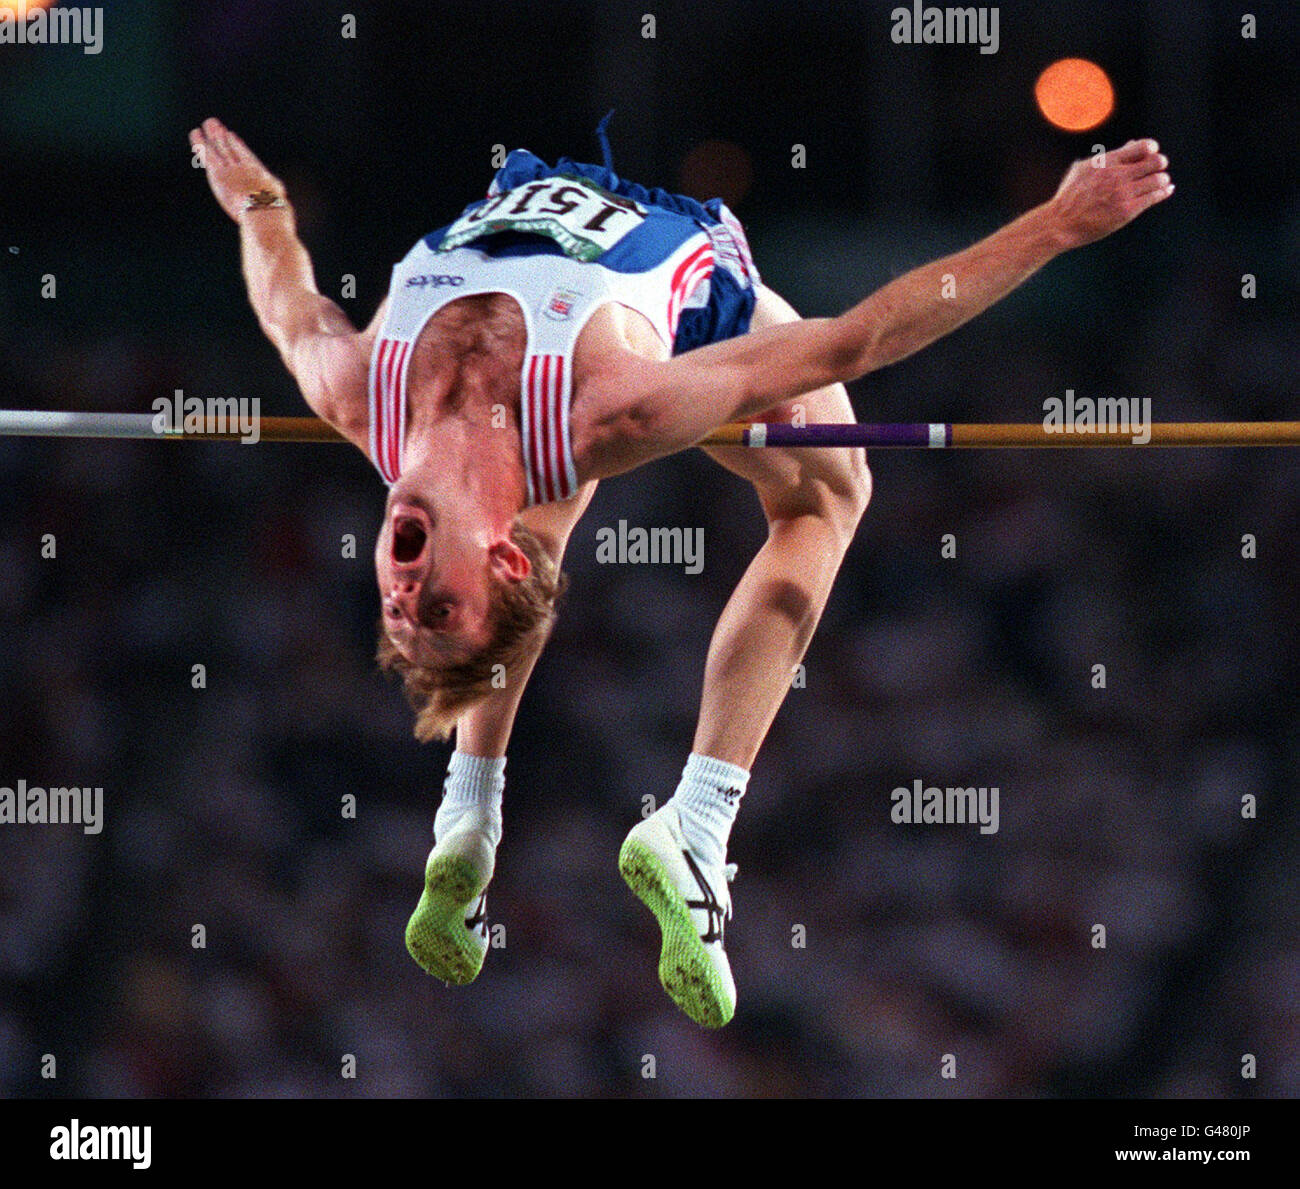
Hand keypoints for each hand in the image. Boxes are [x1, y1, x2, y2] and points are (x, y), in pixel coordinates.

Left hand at [189, 117, 286, 223]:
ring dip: (212, 134)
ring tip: (208, 123)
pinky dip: (201, 144)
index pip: (247, 157)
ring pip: (219, 148)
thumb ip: (276, 196)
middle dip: (222, 136)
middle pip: (231, 148)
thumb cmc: (275, 214)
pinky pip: (208, 156)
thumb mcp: (280, 203)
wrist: (264, 213)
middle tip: (215, 125)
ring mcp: (232, 170)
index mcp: (260, 176)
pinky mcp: (219, 174)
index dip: (239, 146)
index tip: (232, 137)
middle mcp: (245, 168)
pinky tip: (196, 134)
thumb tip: (281, 197)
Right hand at [1047, 138, 1173, 249]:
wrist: (1060, 224)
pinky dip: (1163, 192)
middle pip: (1156, 161)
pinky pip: (1154, 197)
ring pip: (1159, 179)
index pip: (1144, 146)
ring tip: (1158, 183)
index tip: (1149, 155)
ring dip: (1162, 180)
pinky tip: (1165, 190)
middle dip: (1160, 164)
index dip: (1151, 149)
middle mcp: (1117, 175)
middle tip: (1156, 169)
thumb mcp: (1084, 169)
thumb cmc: (1070, 196)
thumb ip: (1110, 156)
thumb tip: (1133, 143)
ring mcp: (1123, 193)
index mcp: (1107, 161)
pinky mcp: (1127, 211)